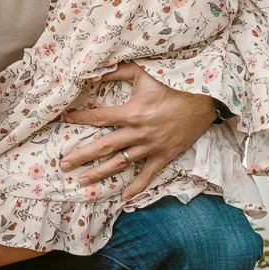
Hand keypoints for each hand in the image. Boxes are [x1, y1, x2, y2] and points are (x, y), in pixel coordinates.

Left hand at [61, 63, 217, 201]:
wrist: (204, 100)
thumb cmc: (174, 83)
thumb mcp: (145, 73)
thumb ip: (118, 72)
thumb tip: (96, 72)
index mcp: (132, 112)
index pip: (99, 118)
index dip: (80, 118)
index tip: (65, 119)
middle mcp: (139, 133)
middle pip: (104, 147)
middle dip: (82, 156)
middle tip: (63, 165)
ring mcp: (152, 147)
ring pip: (121, 163)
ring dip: (100, 173)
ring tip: (83, 181)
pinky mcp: (165, 155)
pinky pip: (148, 175)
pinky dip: (136, 187)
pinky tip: (124, 197)